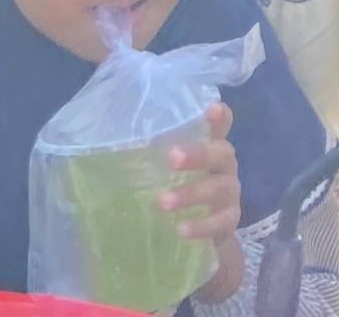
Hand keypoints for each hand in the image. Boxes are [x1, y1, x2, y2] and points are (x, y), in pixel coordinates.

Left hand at [163, 101, 244, 297]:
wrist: (207, 228)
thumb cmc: (181, 187)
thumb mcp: (168, 169)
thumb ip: (151, 157)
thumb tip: (108, 150)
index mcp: (211, 147)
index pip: (221, 125)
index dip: (220, 116)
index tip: (212, 108)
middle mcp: (224, 166)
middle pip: (221, 153)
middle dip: (198, 154)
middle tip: (172, 157)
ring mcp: (230, 193)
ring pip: (219, 188)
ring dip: (191, 193)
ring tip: (163, 202)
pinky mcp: (230, 220)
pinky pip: (220, 222)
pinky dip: (201, 226)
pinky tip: (181, 230)